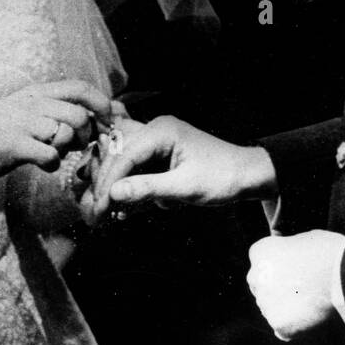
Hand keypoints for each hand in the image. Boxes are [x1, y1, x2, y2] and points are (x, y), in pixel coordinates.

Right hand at [0, 80, 109, 193]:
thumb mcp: (25, 111)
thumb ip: (55, 111)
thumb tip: (93, 116)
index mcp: (36, 92)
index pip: (80, 88)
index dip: (101, 104)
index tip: (108, 121)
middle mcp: (31, 103)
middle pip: (78, 115)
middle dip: (86, 134)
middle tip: (78, 146)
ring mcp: (21, 123)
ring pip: (65, 133)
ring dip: (67, 149)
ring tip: (54, 152)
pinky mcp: (12, 144)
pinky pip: (49, 155)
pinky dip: (52, 164)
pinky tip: (41, 164)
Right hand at [85, 115, 276, 221]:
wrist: (248, 175)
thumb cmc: (223, 177)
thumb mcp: (184, 187)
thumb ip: (148, 188)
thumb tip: (113, 193)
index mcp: (161, 130)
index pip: (124, 156)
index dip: (108, 183)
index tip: (99, 207)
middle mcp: (156, 130)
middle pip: (119, 157)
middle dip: (107, 186)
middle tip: (96, 214)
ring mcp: (157, 141)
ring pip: (124, 164)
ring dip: (115, 188)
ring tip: (105, 214)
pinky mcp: (161, 154)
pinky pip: (137, 170)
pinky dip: (130, 188)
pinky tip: (122, 209)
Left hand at [247, 231, 344, 341]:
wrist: (342, 273)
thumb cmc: (329, 251)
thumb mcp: (304, 239)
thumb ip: (290, 251)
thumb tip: (293, 258)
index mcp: (260, 251)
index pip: (261, 264)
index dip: (279, 270)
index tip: (294, 274)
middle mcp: (256, 276)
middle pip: (262, 287)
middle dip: (276, 290)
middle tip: (301, 292)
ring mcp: (265, 302)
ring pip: (272, 310)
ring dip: (286, 309)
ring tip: (311, 304)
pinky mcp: (278, 323)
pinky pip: (284, 330)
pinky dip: (296, 329)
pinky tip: (311, 318)